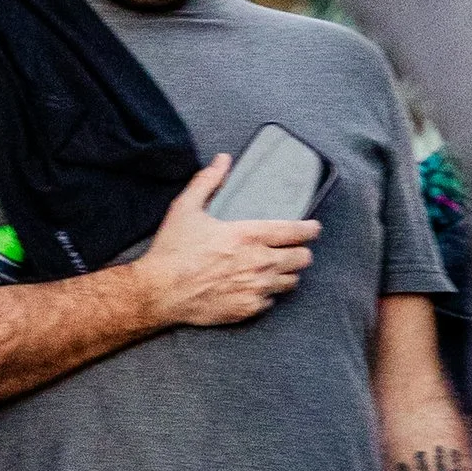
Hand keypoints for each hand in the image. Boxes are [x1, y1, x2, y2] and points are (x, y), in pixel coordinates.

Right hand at [137, 159, 317, 329]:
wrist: (158, 293)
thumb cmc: (172, 251)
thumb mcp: (186, 208)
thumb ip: (208, 181)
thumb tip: (223, 161)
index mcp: (249, 235)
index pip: (296, 232)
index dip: (311, 230)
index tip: (313, 229)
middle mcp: (259, 262)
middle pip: (303, 259)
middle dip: (300, 252)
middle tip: (291, 250)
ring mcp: (255, 288)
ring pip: (291, 282)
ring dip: (286, 274)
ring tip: (275, 269)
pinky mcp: (247, 310)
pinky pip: (271, 302)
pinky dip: (267, 295)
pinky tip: (254, 288)